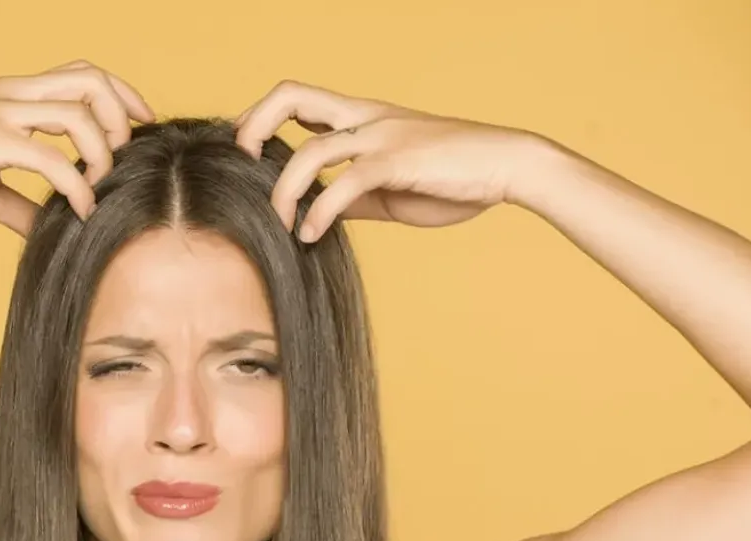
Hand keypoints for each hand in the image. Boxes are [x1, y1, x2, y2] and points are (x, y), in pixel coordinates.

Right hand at [0, 59, 154, 235]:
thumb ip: (20, 205)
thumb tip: (47, 229)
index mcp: (11, 94)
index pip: (80, 73)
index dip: (118, 94)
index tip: (138, 126)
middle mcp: (11, 94)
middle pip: (90, 78)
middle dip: (121, 113)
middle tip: (127, 153)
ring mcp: (1, 113)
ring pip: (79, 113)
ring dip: (103, 151)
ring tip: (101, 185)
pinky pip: (52, 159)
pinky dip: (76, 186)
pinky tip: (81, 209)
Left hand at [234, 80, 543, 240]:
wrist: (507, 165)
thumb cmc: (452, 177)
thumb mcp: (389, 187)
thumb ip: (352, 196)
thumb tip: (318, 216)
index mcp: (360, 116)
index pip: (295, 100)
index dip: (260, 121)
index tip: (246, 158)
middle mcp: (364, 117)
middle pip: (290, 95)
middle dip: (253, 127)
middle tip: (243, 166)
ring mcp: (380, 135)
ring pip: (311, 151)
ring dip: (284, 192)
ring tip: (282, 224)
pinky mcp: (398, 161)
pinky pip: (345, 182)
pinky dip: (320, 211)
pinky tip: (311, 234)